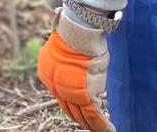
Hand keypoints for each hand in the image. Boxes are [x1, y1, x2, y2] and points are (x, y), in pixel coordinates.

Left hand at [36, 0, 115, 131]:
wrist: (75, 35)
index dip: (71, 106)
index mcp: (48, 76)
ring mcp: (70, 93)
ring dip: (92, 125)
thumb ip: (63, 64)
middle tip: (89, 125)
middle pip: (70, 110)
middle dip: (81, 119)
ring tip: (100, 130)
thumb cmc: (72, 36)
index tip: (79, 112)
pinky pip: (94, 116)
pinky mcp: (85, 95)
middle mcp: (57, 88)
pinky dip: (101, 125)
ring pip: (82, 116)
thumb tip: (71, 69)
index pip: (60, 97)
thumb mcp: (60, 50)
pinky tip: (109, 130)